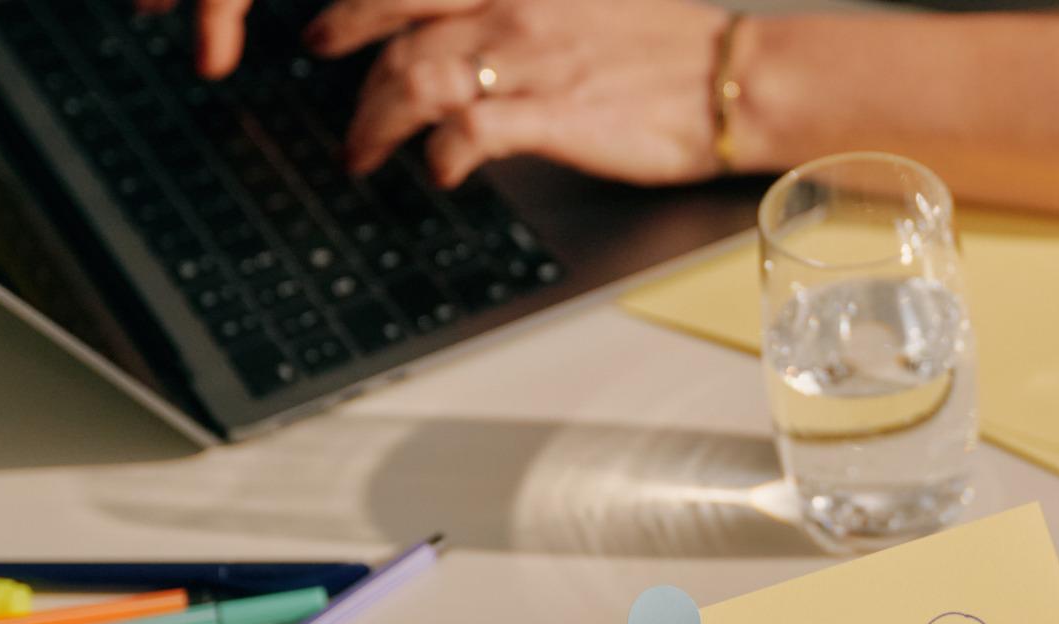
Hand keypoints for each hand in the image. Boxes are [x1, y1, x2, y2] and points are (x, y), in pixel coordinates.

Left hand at [153, 0, 726, 185]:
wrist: (733, 80)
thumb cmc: (665, 47)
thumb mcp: (581, 4)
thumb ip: (516, 13)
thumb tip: (464, 31)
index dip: (355, 6)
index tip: (326, 29)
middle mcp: (514, 9)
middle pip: (396, 27)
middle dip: (347, 57)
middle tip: (330, 89)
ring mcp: (529, 61)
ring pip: (415, 80)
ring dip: (377, 122)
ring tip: (365, 153)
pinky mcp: (551, 116)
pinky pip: (467, 131)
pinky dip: (441, 154)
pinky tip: (441, 171)